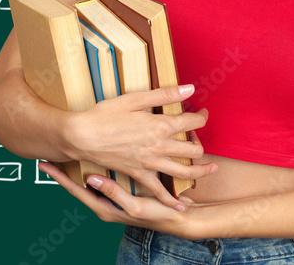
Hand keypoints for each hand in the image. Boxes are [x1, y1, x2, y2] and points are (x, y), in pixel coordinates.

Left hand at [38, 159, 202, 239]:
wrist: (178, 218)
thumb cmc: (157, 215)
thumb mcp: (134, 205)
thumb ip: (113, 193)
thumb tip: (90, 179)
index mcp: (103, 207)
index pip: (74, 189)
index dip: (58, 176)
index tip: (43, 163)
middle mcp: (104, 202)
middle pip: (77, 183)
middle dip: (65, 168)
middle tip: (51, 151)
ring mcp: (112, 197)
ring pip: (89, 178)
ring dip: (78, 165)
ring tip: (66, 151)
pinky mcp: (121, 191)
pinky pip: (102, 177)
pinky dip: (95, 166)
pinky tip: (93, 155)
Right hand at [63, 85, 215, 208]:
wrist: (82, 137)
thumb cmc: (106, 114)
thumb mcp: (135, 99)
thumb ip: (164, 94)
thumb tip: (189, 88)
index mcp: (161, 125)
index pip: (192, 122)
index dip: (201, 116)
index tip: (202, 113)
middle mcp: (160, 147)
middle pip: (193, 149)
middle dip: (201, 142)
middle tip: (197, 137)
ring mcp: (151, 163)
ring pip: (184, 172)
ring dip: (200, 172)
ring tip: (211, 170)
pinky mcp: (139, 174)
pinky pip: (159, 191)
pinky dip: (171, 199)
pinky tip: (180, 205)